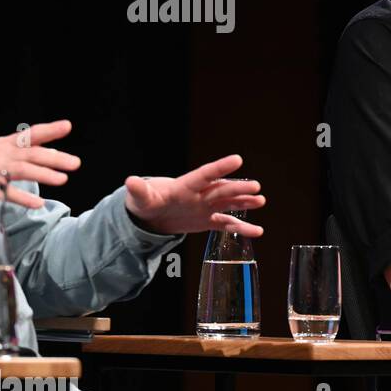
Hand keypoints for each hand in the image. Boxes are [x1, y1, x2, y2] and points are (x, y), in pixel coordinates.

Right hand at [0, 120, 79, 208]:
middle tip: (76, 163)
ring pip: (22, 171)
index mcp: (5, 144)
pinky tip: (38, 204)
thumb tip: (53, 151)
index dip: (49, 130)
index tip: (68, 126)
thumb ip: (23, 150)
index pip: (31, 135)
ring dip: (43, 174)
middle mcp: (2, 155)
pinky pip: (7, 193)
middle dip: (55, 158)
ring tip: (63, 179)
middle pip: (32, 154)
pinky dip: (23, 198)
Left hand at [124, 154, 265, 236]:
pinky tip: (257, 231)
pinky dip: (242, 228)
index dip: (220, 168)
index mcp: (185, 186)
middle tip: (255, 186)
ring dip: (245, 202)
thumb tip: (130, 182)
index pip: (205, 175)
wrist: (152, 215)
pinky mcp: (208, 220)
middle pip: (222, 190)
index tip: (237, 159)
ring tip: (260, 200)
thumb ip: (139, 191)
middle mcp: (200, 194)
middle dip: (238, 188)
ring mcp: (206, 207)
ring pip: (229, 203)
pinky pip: (227, 224)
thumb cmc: (147, 202)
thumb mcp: (141, 198)